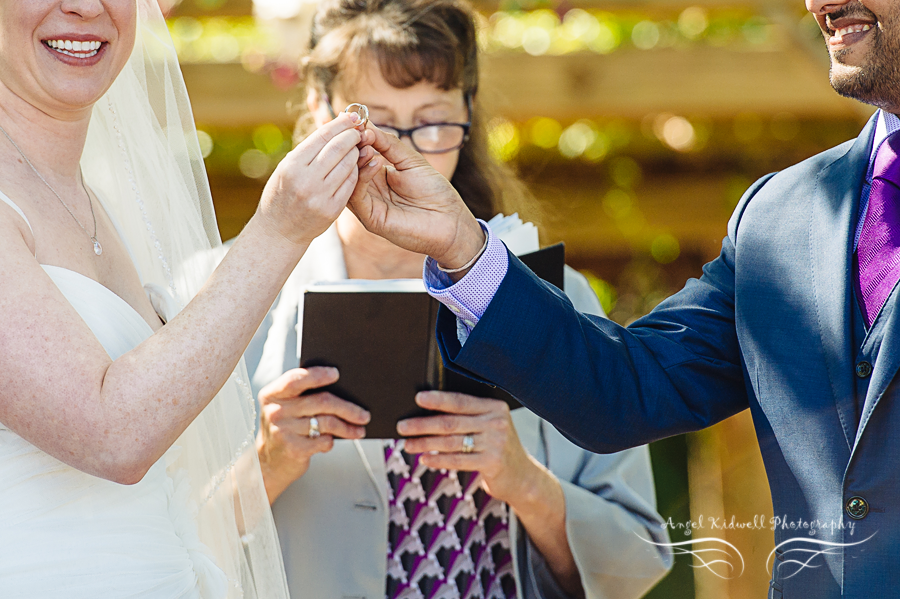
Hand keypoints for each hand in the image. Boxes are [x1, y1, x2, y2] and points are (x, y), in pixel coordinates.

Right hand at [256, 113, 363, 247]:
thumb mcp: (286, 168)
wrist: (279, 231)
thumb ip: (308, 150)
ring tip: (357, 147)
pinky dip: (356, 172)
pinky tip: (356, 166)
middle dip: (352, 135)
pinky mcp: (332, 210)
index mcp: (292, 165)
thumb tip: (333, 126)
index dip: (341, 123)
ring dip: (357, 153)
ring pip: (349, 165)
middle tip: (359, 130)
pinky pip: (351, 184)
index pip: (322, 136)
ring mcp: (320, 196)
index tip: (353, 116)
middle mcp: (306, 180)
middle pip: (338, 148)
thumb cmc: (282, 194)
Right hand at [256, 367, 370, 502]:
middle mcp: (275, 411)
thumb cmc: (284, 429)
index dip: (318, 375)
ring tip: (359, 430)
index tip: (337, 373)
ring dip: (347, 428)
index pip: (296, 379)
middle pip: (321, 402)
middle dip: (347, 408)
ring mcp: (283, 431)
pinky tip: (332, 442)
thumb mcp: (284, 408)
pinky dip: (330, 441)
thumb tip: (342, 389)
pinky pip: (323, 440)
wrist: (267, 463)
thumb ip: (302, 396)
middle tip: (364, 414)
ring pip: (326, 422)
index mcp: (272, 395)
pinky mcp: (293, 449)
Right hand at [352, 126, 485, 269]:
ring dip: (354, 159)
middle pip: (346, 168)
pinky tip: (375, 161)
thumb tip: (366, 125)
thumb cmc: (435, 191)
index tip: (354, 120)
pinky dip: (362, 177)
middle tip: (353, 128)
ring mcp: (368, 206)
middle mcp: (368, 191)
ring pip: (348, 181)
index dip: (353, 138)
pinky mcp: (372, 219)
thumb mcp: (410, 160)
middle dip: (349, 146)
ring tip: (364, 142)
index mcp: (375, 177)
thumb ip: (388, 144)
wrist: (450, 221)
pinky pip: (357, 196)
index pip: (355, 156)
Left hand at [397, 391, 543, 503]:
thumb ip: (469, 418)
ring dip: (425, 443)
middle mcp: (497, 423)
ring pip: (451, 442)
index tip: (417, 399)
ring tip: (408, 444)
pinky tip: (424, 458)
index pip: (460, 401)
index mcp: (495, 407)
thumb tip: (427, 413)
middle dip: (423, 424)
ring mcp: (496, 444)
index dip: (438, 399)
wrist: (523, 477)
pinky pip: (457, 460)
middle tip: (402, 426)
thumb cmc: (498, 448)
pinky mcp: (492, 463)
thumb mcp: (491, 426)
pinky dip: (438, 460)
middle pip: (451, 422)